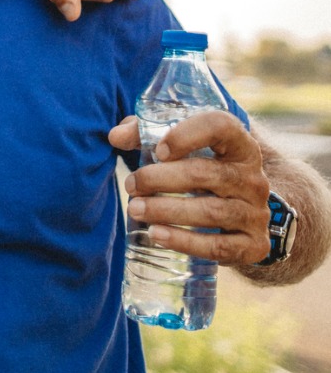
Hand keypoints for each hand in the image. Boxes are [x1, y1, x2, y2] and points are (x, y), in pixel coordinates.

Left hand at [109, 113, 271, 264]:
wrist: (242, 218)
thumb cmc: (203, 173)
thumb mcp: (183, 149)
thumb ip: (147, 135)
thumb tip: (115, 136)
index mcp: (240, 146)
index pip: (222, 126)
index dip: (187, 135)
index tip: (157, 150)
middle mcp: (254, 178)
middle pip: (206, 174)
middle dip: (160, 179)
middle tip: (130, 185)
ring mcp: (256, 214)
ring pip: (211, 211)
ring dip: (167, 210)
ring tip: (135, 209)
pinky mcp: (253, 245)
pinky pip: (219, 246)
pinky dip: (184, 241)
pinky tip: (156, 235)